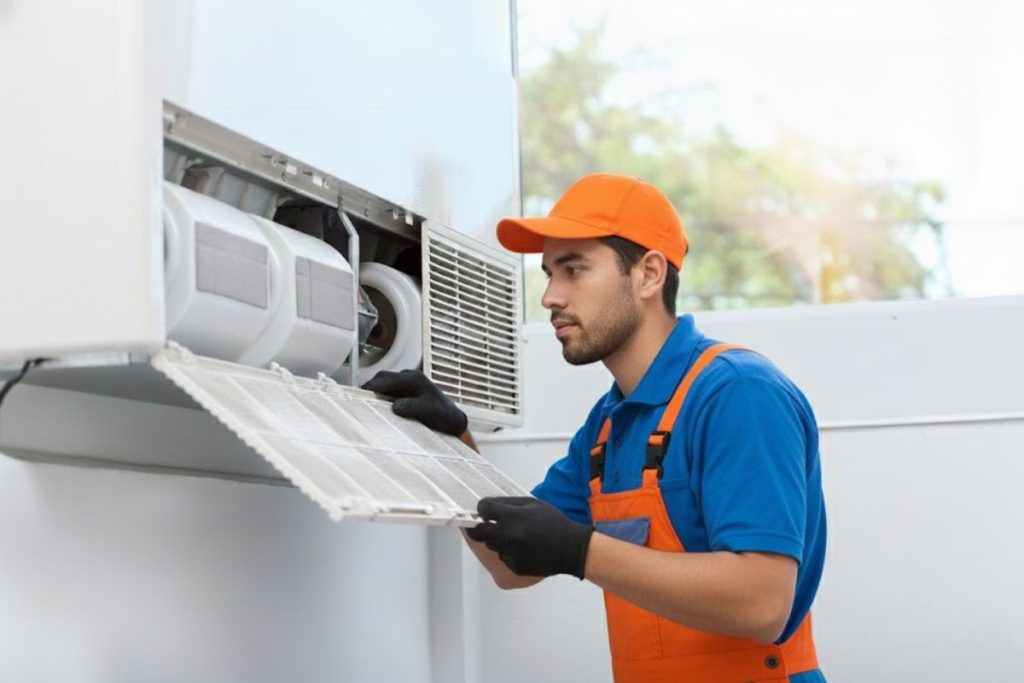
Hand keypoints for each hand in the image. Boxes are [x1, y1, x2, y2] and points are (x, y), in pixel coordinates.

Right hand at [362, 369, 467, 436]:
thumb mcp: (429, 412)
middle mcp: (410, 378)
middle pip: (383, 378)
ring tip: (364, 404)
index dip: (372, 386)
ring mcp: (407, 384)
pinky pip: (389, 390)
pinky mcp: (406, 392)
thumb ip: (412, 408)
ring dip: (375, 392)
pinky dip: (381, 397)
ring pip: (385, 383)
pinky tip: (376, 408)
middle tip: (357, 400)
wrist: (452, 420)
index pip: (386, 379)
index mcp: (414, 379)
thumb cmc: (443, 416)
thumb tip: (395, 407)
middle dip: (370, 388)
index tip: (360, 394)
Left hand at [466, 497, 593, 578]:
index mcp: (512, 516)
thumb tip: (489, 505)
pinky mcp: (514, 566)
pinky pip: (504, 557)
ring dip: (497, 539)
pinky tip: (525, 548)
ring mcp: (510, 552)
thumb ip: (510, 503)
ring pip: (492, 545)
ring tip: (517, 536)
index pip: (483, 509)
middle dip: (479, 527)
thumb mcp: (534, 504)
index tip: (483, 509)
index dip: (482, 508)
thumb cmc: (554, 523)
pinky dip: (509, 552)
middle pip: (479, 532)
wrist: (570, 548)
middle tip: (484, 524)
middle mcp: (507, 535)